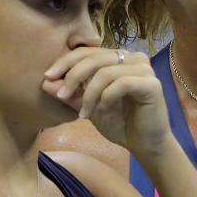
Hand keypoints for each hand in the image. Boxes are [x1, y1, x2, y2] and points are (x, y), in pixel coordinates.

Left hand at [42, 48, 171, 159]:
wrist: (144, 145)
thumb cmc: (120, 124)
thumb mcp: (89, 107)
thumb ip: (71, 94)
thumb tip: (45, 82)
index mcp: (118, 58)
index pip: (87, 52)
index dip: (65, 62)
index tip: (47, 78)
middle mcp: (133, 58)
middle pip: (94, 58)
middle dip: (73, 76)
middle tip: (61, 95)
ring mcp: (144, 69)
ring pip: (106, 72)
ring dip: (89, 94)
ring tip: (84, 113)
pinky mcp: (152, 84)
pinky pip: (122, 83)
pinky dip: (107, 97)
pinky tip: (102, 110)